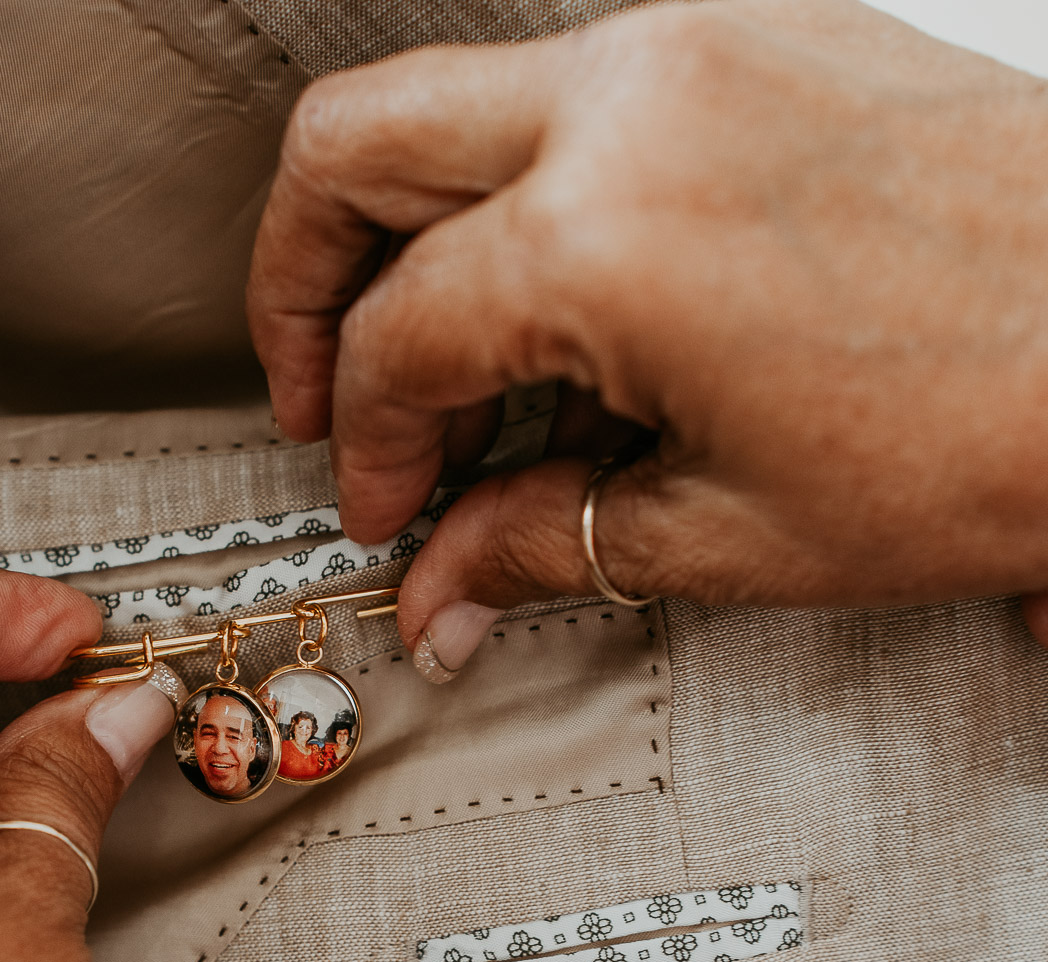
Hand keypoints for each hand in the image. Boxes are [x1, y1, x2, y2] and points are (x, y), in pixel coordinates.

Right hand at [248, 0, 1047, 674]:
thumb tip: (443, 589)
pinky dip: (526, 189)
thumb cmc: (995, 437)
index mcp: (606, 233)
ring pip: (458, 99)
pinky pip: (579, 90)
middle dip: (299, 281)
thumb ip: (544, 543)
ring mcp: (702, 43)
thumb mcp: (734, 532)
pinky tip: (568, 301)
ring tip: (455, 368)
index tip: (388, 513)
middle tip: (323, 391)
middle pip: (354, 146)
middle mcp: (634, 97)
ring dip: (411, 230)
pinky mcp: (765, 36)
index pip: (394, 339)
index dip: (364, 449)